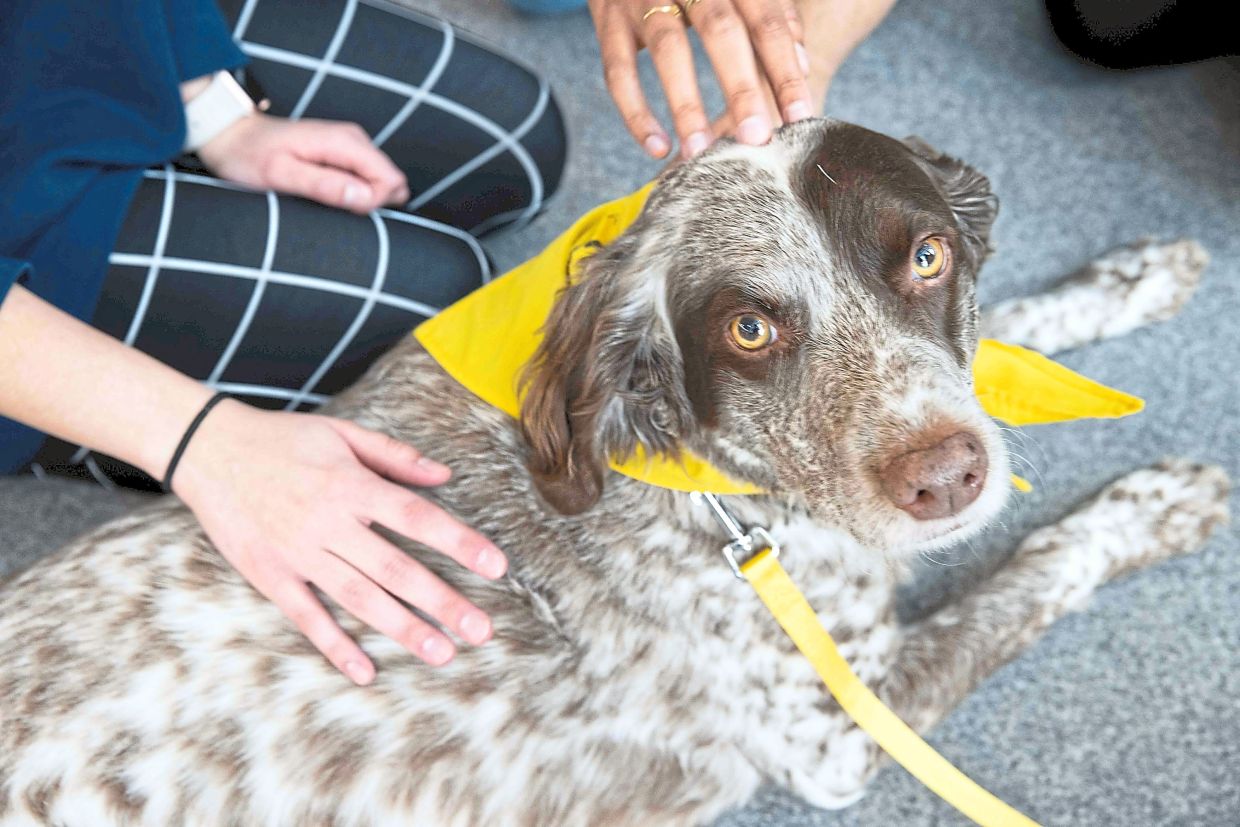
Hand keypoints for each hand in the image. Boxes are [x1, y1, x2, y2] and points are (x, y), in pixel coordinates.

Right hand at [173, 400, 507, 685]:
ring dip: (402, 629)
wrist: (208, 449)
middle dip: (442, 602)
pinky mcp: (271, 576)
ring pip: (359, 598)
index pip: (418, 518)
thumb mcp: (344, 434)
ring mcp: (299, 554)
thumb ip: (396, 456)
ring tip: (442, 654)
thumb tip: (445, 476)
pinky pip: (307, 618)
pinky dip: (335, 646)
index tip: (496, 566)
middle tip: (482, 631)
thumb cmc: (284, 439)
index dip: (460, 542)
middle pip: (396, 568)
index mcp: (352, 486)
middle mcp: (329, 524)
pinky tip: (365, 672)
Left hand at [198, 113, 409, 213]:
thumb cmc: (250, 156)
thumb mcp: (280, 174)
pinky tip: (326, 194)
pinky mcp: (345, 154)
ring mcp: (351, 145)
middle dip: (369, 203)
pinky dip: (352, 194)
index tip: (340, 208)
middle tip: (329, 205)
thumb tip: (364, 198)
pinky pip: (367, 180)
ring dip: (360, 200)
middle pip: (390, 182)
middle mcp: (354, 139)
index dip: (371, 204)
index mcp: (343, 142)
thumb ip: (323, 185)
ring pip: (380, 183)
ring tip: (323, 198)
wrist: (232, 135)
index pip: (390, 180)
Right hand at [589, 0, 812, 158]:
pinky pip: (618, 68)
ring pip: (667, 48)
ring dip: (685, 104)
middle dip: (740, 88)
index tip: (800, 116)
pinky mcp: (607, 17)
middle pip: (720, 30)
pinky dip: (636, 111)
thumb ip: (769, 17)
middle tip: (755, 138)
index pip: (765, 22)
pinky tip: (658, 147)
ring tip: (700, 152)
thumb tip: (803, 65)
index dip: (784, 69)